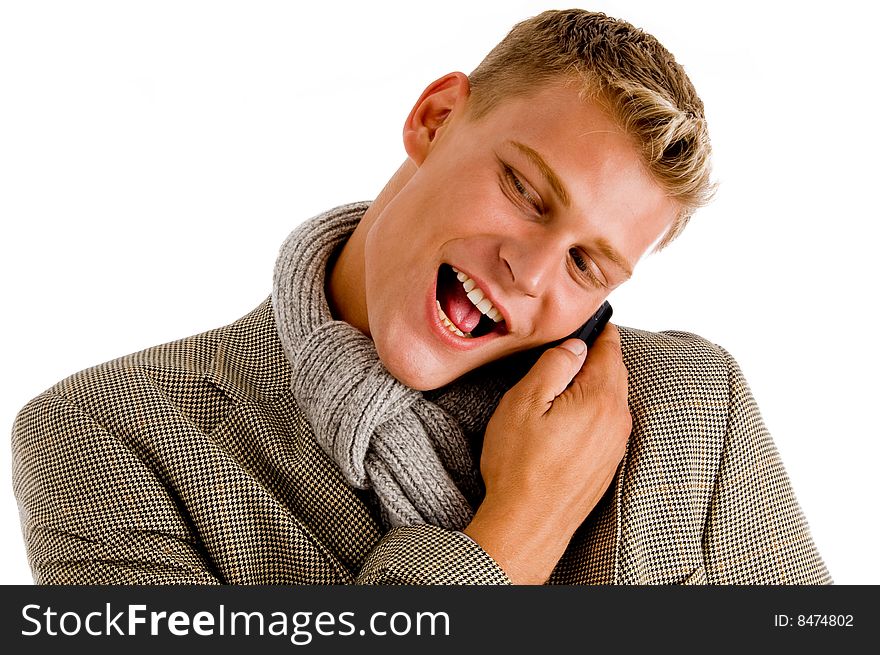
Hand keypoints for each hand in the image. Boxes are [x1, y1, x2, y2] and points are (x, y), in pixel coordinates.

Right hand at [464, 324, 630, 583]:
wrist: (528, 524)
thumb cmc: (519, 466)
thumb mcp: (524, 402)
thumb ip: (553, 366)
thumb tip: (575, 345)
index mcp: (600, 398)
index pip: (609, 348)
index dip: (596, 330)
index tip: (584, 321)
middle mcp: (617, 419)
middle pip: (614, 371)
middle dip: (594, 356)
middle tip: (566, 347)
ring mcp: (616, 444)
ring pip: (611, 397)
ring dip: (592, 384)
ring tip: (561, 382)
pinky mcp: (609, 463)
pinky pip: (607, 421)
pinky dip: (592, 409)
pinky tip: (567, 416)